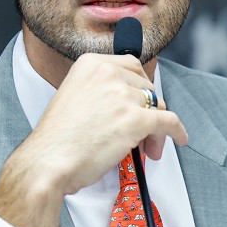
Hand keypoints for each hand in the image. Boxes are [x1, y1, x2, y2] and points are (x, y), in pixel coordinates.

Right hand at [0, 53, 188, 226]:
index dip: (139, 87)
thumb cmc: (57, 140)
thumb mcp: (74, 96)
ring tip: (146, 147)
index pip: (131, 66)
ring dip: (155, 127)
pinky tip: (178, 138)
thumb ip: (101, 90)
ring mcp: (123, 95)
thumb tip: (133, 101)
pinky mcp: (136, 119)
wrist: (47, 162)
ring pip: (157, 106)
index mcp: (91, 63)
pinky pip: (169, 122)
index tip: (140, 102)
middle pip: (146, 87)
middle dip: (148, 109)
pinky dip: (177, 131)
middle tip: (142, 133)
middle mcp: (108, 73)